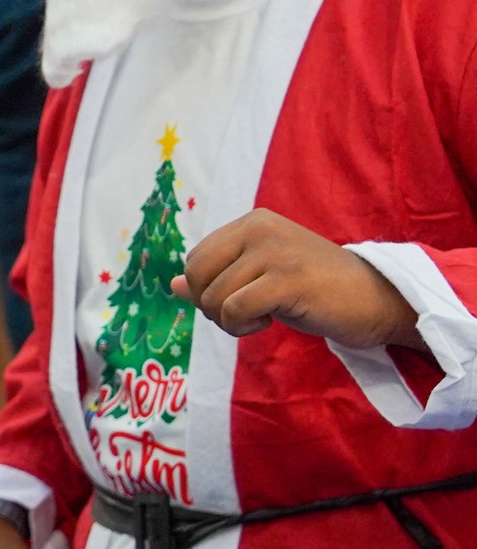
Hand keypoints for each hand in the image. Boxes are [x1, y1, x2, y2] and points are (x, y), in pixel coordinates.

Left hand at [174, 208, 419, 349]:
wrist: (376, 301)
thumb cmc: (317, 290)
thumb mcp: (260, 279)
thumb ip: (218, 278)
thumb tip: (172, 285)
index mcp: (252, 222)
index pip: (196, 259)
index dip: (206, 290)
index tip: (238, 301)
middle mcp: (260, 227)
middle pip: (197, 274)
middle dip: (210, 306)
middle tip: (244, 315)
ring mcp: (275, 250)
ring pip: (213, 296)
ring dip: (230, 321)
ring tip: (262, 318)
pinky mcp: (287, 278)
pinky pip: (233, 309)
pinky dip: (242, 326)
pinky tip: (269, 322)